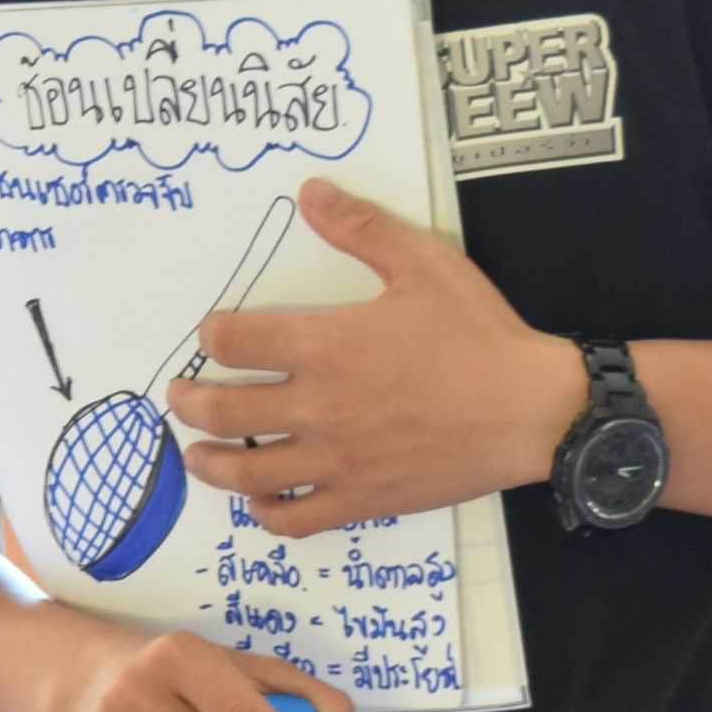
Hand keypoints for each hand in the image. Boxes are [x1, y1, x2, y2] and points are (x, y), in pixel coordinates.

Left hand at [168, 177, 586, 538]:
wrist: (532, 411)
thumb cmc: (479, 335)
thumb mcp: (424, 263)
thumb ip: (361, 228)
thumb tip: (309, 192)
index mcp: (327, 345)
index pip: (235, 342)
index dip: (214, 336)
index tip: (214, 336)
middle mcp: (319, 406)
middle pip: (223, 411)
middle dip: (189, 403)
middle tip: (180, 397)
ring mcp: (336, 460)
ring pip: (246, 473)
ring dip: (209, 463)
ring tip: (197, 454)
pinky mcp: (361, 499)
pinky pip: (294, 519)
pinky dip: (266, 512)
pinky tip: (261, 499)